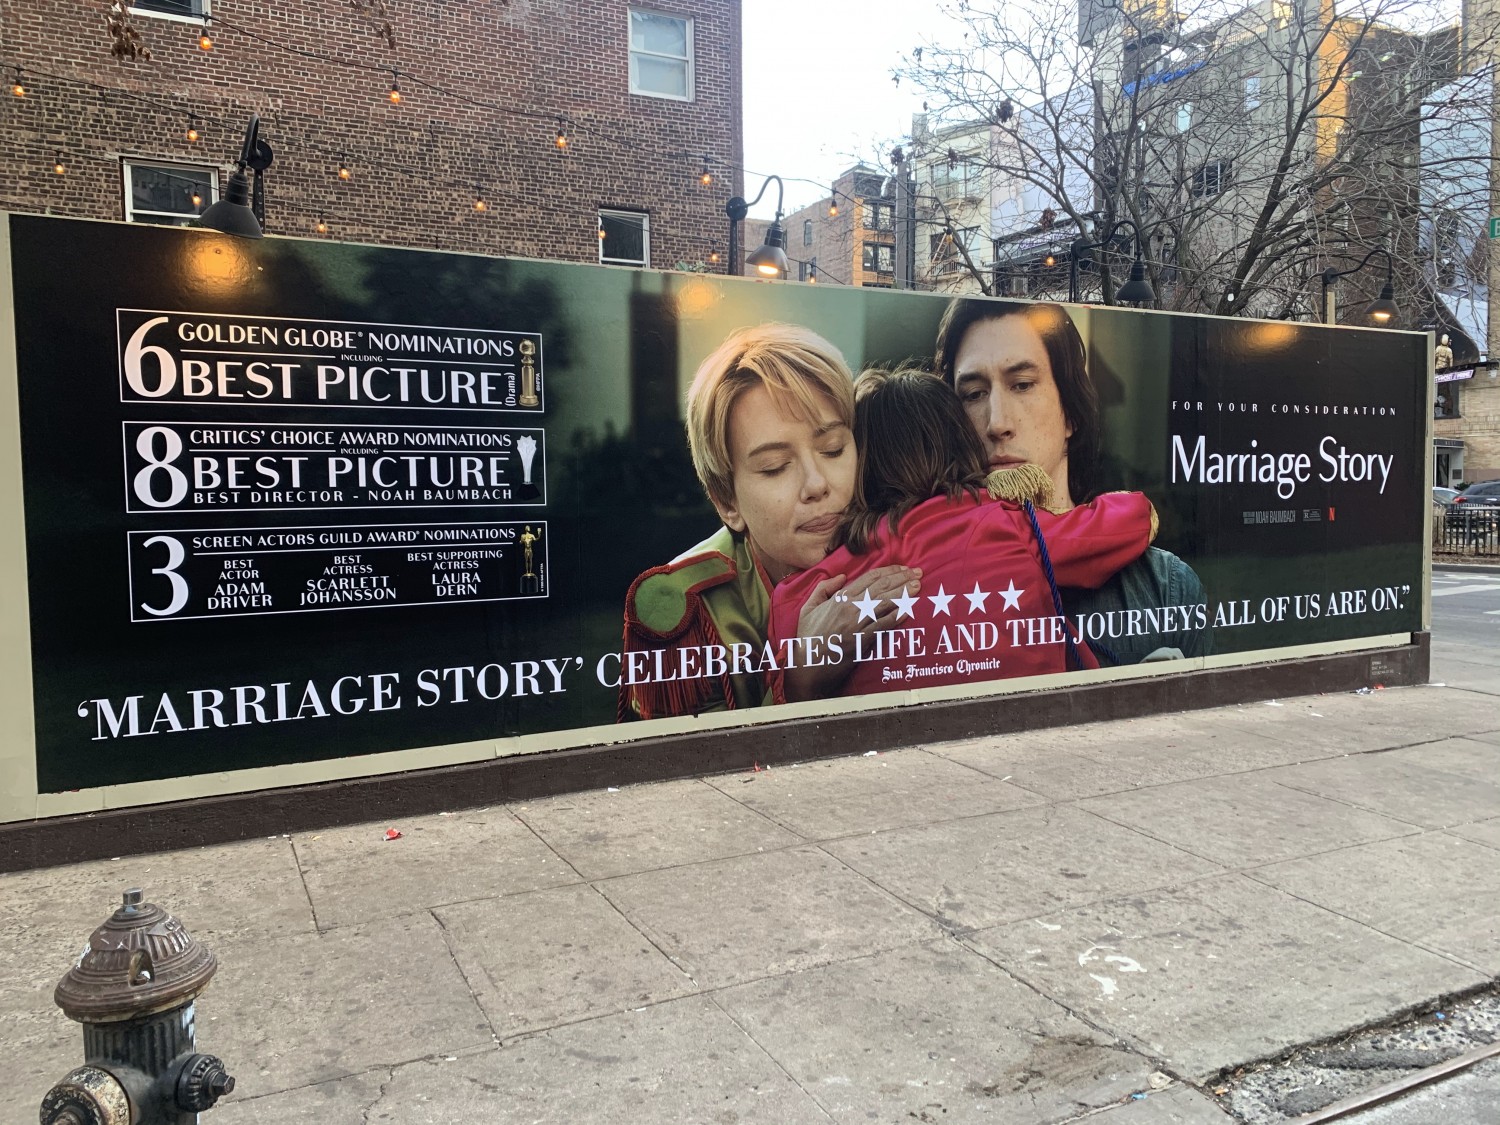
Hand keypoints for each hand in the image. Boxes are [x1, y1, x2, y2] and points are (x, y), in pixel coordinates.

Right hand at [784, 565, 921, 701]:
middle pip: (881, 587)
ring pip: (885, 603)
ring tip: (918, 586)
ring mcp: (856, 623)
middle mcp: (849, 607)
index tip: (903, 568)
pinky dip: (897, 617)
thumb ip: (823, 588)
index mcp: (839, 598)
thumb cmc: (808, 637)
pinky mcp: (861, 640)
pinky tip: (909, 610)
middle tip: (918, 573)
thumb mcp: (808, 607)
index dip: (889, 571)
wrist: (807, 666)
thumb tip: (842, 576)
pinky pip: (882, 625)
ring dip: (904, 593)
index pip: (869, 578)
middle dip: (902, 578)